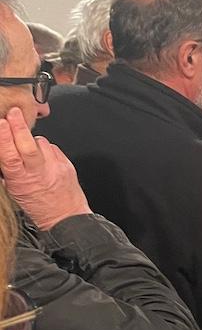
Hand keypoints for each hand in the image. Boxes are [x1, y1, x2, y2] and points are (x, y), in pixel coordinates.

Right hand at [0, 108, 90, 229]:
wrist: (67, 216)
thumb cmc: (38, 206)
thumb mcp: (15, 191)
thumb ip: (9, 171)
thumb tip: (4, 150)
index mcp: (22, 182)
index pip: (11, 156)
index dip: (5, 138)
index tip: (1, 123)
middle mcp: (39, 173)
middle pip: (29, 145)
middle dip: (19, 126)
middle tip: (13, 113)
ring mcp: (55, 168)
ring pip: (42, 143)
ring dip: (32, 140)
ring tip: (28, 147)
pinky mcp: (67, 165)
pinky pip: (53, 148)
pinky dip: (45, 148)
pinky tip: (43, 156)